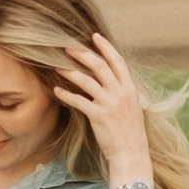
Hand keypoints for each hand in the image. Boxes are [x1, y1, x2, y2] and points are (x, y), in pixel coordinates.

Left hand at [54, 33, 150, 180]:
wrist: (131, 153)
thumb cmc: (130, 132)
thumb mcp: (132, 107)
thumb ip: (121, 91)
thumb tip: (109, 80)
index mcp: (130, 89)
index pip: (117, 61)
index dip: (106, 47)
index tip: (94, 36)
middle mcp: (121, 93)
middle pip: (99, 66)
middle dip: (82, 54)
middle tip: (68, 47)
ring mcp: (110, 104)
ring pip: (87, 81)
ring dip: (70, 72)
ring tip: (57, 66)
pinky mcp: (98, 116)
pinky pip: (78, 101)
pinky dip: (66, 94)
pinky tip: (56, 90)